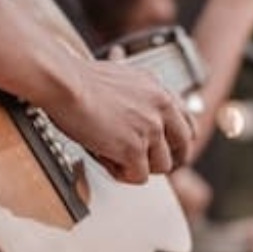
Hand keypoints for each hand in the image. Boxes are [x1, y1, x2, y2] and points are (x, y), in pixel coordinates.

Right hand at [46, 57, 194, 183]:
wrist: (64, 84)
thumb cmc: (79, 80)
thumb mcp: (119, 75)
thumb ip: (133, 89)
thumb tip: (126, 77)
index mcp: (159, 90)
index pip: (187, 121)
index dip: (179, 141)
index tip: (170, 150)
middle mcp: (161, 107)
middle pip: (183, 147)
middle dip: (166, 159)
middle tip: (147, 165)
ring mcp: (150, 128)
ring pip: (161, 166)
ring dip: (138, 167)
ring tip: (113, 156)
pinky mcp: (134, 148)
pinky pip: (138, 176)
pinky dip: (121, 174)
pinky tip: (105, 159)